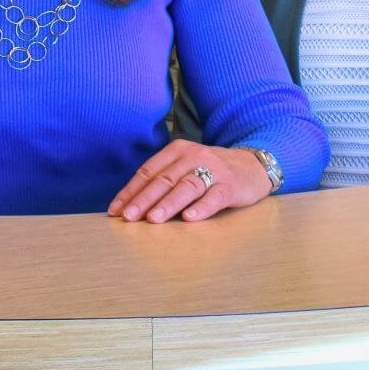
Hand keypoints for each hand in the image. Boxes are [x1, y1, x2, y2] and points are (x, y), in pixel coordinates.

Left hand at [109, 139, 271, 223]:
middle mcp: (193, 157)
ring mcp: (213, 170)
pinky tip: (189, 218)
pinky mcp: (231, 186)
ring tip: (153, 219)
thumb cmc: (210, 170)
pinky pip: (215, 197)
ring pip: (187, 187)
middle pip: (164, 179)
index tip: (116, 210)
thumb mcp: (184, 167)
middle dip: (144, 199)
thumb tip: (130, 206)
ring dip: (168, 203)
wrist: (252, 164)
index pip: (148, 171)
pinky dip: (202, 207)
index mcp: (177, 150)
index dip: (131, 191)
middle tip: (128, 216)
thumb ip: (162, 181)